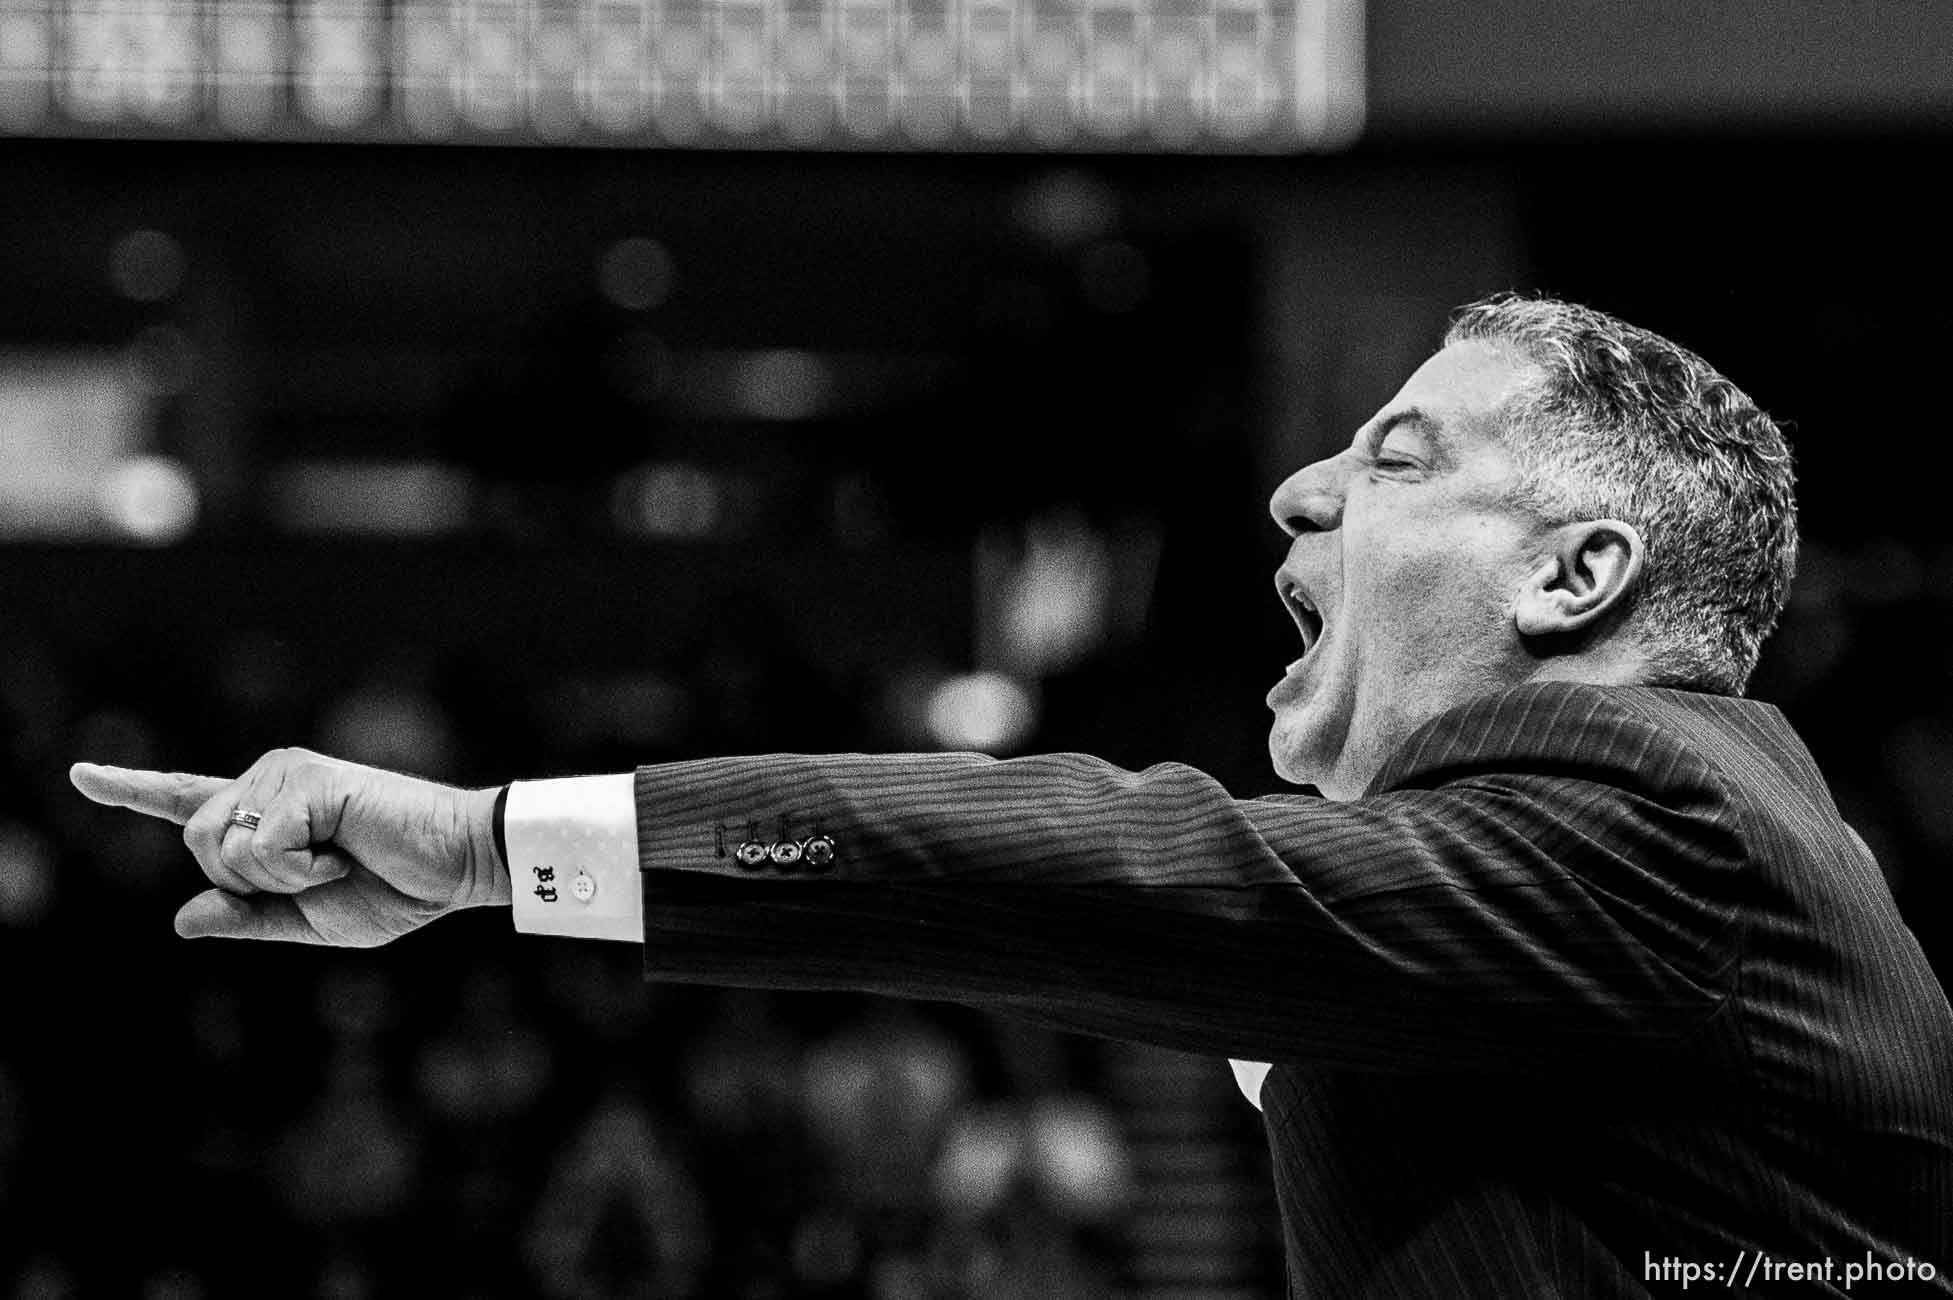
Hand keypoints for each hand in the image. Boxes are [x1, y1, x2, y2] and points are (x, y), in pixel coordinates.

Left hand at [70, 748, 509, 945]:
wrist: (459, 865)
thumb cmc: (399, 888)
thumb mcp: (312, 921)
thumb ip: (248, 918)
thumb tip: (181, 918)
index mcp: (267, 815)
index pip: (188, 802)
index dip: (132, 790)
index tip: (82, 774)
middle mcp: (267, 781)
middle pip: (197, 838)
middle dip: (247, 880)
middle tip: (317, 875)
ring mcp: (284, 773)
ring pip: (222, 843)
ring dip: (277, 876)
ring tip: (335, 859)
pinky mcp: (305, 778)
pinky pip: (262, 844)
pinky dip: (301, 868)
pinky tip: (344, 849)